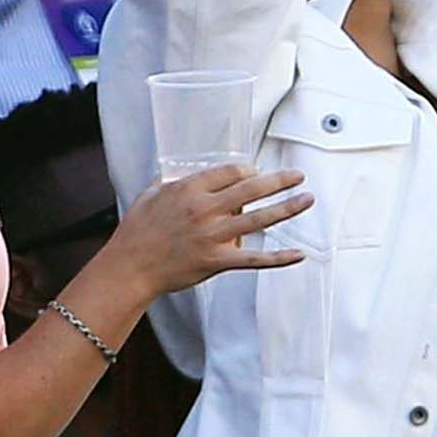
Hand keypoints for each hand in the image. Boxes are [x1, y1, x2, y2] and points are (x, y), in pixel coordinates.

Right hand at [104, 164, 311, 295]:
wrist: (130, 267)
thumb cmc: (136, 231)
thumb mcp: (151, 194)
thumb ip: (171, 181)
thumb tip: (183, 173)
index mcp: (189, 189)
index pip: (229, 172)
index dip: (247, 170)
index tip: (255, 171)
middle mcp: (205, 209)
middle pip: (251, 189)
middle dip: (278, 180)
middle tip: (298, 174)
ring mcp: (213, 236)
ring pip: (259, 219)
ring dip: (287, 208)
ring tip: (307, 199)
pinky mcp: (217, 261)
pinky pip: (254, 260)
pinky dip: (279, 258)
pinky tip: (298, 254)